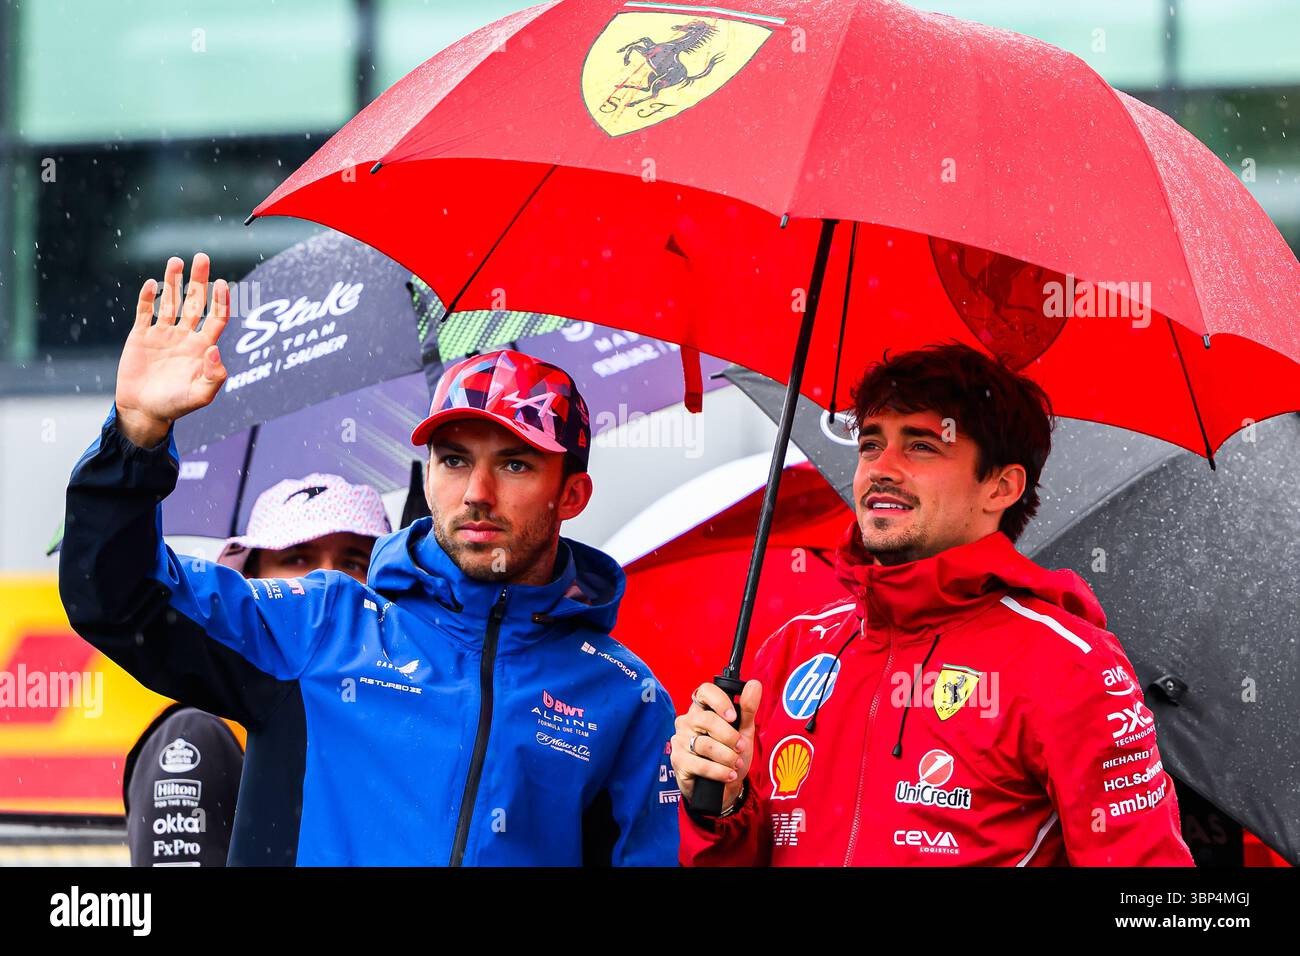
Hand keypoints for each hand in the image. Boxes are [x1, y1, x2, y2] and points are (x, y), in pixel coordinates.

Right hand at [115, 253, 229, 447]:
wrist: (144, 411)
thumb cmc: (176, 406)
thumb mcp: (200, 395)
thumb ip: (214, 376)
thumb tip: (216, 350)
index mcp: (202, 347)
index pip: (216, 317)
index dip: (220, 300)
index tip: (222, 283)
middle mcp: (185, 336)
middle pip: (194, 301)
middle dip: (198, 280)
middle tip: (202, 257)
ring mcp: (162, 334)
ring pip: (170, 301)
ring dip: (173, 281)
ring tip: (177, 261)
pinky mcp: (140, 336)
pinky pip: (145, 312)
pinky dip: (147, 298)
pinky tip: (151, 284)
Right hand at [671, 679, 761, 810]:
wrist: (725, 787)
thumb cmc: (732, 754)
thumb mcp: (744, 731)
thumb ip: (748, 708)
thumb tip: (754, 684)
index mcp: (702, 709)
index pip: (705, 691)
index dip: (719, 701)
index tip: (733, 717)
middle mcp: (687, 721)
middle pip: (707, 720)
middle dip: (729, 736)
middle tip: (740, 747)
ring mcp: (680, 740)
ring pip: (705, 744)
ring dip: (727, 757)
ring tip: (736, 764)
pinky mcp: (678, 760)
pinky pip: (700, 764)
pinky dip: (718, 771)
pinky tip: (728, 774)